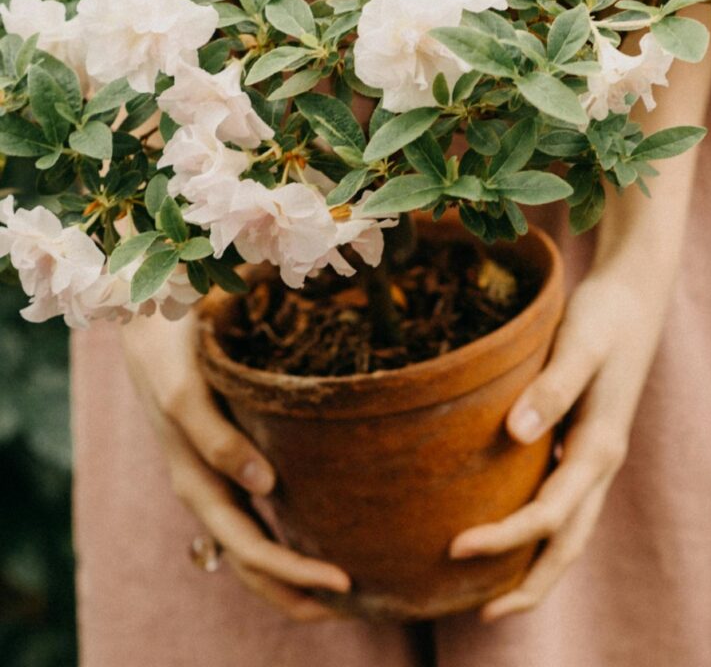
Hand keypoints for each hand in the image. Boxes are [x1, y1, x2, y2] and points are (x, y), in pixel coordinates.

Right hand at [120, 310, 349, 621]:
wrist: (148, 318)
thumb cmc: (170, 349)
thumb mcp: (186, 390)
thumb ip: (217, 440)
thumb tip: (264, 485)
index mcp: (196, 482)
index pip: (250, 549)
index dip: (293, 573)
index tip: (344, 582)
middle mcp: (206, 490)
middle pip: (252, 561)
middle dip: (298, 591)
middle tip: (356, 598)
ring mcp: (213, 478)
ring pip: (251, 546)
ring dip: (291, 576)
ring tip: (342, 591)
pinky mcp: (223, 459)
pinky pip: (253, 513)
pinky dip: (282, 540)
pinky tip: (317, 539)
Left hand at [449, 260, 666, 619]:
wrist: (636, 290)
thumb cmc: (605, 314)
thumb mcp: (581, 342)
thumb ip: (553, 387)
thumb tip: (517, 434)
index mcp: (600, 446)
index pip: (549, 515)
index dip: (505, 538)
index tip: (455, 547)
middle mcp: (601, 459)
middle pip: (568, 540)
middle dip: (530, 582)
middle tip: (481, 613)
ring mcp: (597, 452)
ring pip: (569, 526)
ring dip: (536, 561)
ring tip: (492, 590)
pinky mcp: (587, 437)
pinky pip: (564, 498)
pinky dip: (541, 525)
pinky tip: (510, 520)